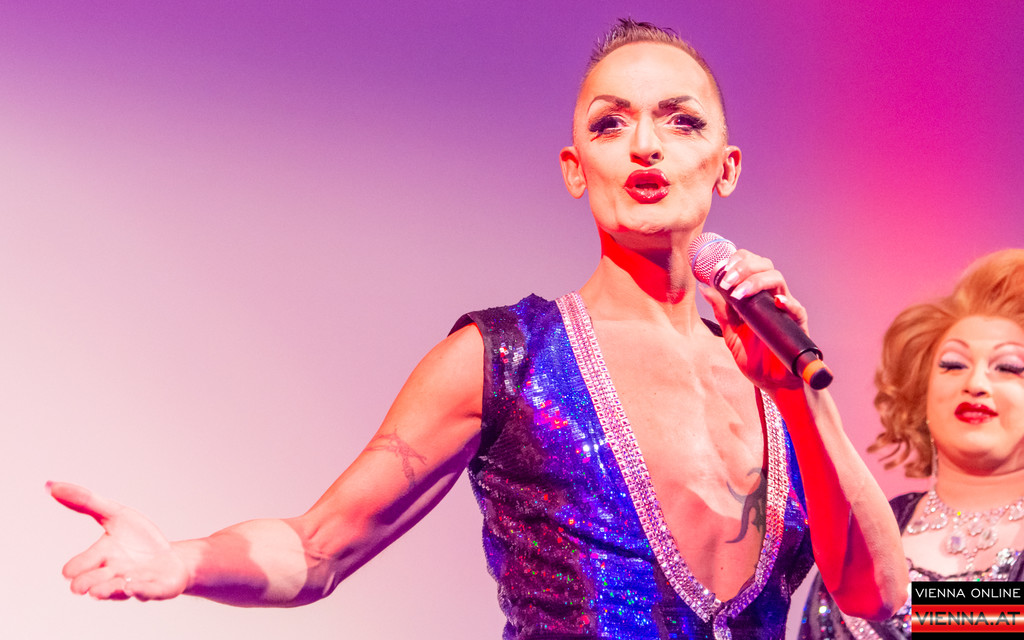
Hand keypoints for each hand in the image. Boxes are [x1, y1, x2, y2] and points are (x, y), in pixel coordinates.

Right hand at [49, 481, 188, 600]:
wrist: (172, 558)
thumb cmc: (139, 539)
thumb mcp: (115, 514)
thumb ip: (85, 502)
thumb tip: (50, 485)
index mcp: (101, 558)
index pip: (77, 568)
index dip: (75, 568)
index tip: (71, 570)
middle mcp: (113, 575)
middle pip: (90, 583)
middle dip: (86, 583)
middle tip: (82, 585)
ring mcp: (134, 583)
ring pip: (116, 591)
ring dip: (107, 590)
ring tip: (99, 590)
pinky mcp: (157, 588)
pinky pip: (147, 592)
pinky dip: (140, 591)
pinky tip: (133, 587)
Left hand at [698, 249, 807, 391]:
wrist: (773, 384)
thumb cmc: (756, 360)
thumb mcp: (732, 334)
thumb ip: (722, 311)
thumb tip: (705, 288)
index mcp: (755, 297)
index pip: (749, 266)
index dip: (734, 262)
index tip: (717, 270)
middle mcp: (771, 298)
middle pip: (763, 265)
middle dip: (743, 266)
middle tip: (726, 279)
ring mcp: (785, 309)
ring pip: (776, 279)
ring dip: (755, 281)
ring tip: (738, 293)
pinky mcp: (797, 324)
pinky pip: (796, 308)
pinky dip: (786, 302)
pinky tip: (775, 302)